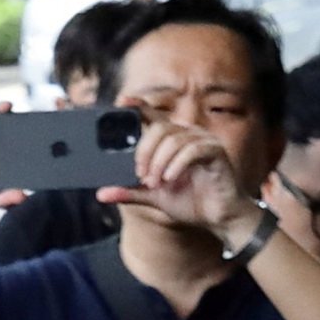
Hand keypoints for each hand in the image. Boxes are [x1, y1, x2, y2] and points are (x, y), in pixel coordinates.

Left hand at [107, 109, 255, 239]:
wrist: (218, 218)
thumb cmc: (190, 202)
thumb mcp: (153, 197)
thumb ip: (129, 191)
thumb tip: (100, 194)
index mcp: (172, 139)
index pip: (153, 116)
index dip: (138, 105)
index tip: (122, 101)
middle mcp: (188, 134)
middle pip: (160, 127)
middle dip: (145, 151)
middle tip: (141, 175)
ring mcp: (204, 140)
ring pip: (174, 139)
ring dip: (159, 162)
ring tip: (156, 183)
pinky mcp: (216, 151)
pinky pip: (193, 150)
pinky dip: (177, 165)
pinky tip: (170, 179)